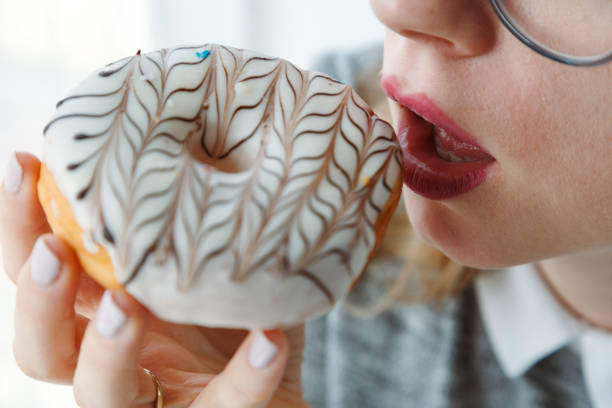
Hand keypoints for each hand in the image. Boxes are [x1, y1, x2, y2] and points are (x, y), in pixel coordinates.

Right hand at [1, 152, 308, 407]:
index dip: (20, 228)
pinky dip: (247, 375)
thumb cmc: (235, 308)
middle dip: (37, 303)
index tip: (23, 164)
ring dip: (106, 351)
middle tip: (54, 252)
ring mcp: (161, 396)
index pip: (43, 275)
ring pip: (100, 395)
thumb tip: (197, 129)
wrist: (281, 371)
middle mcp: (118, 357)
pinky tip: (269, 336)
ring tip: (125, 304)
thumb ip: (195, 211)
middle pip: (42, 351)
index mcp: (106, 309)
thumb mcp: (213, 253)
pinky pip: (224, 405)